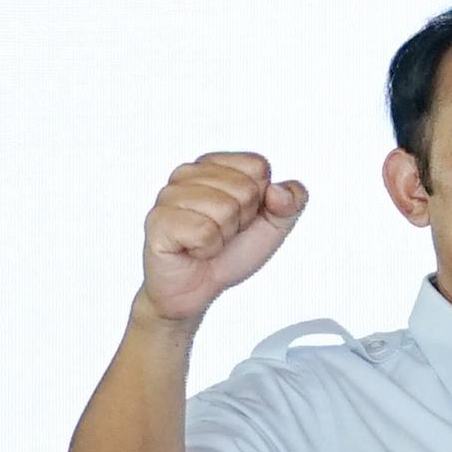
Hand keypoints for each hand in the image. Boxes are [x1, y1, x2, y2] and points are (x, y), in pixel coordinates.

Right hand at [139, 152, 306, 324]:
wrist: (199, 287)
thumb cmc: (231, 251)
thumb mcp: (275, 225)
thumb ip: (293, 201)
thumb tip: (278, 190)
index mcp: (215, 164)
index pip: (258, 166)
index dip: (260, 199)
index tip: (241, 216)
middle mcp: (187, 173)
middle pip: (245, 188)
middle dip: (242, 219)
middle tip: (222, 232)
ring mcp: (168, 195)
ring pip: (225, 209)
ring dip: (224, 235)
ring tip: (207, 241)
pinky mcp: (158, 220)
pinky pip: (204, 232)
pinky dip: (207, 249)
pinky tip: (193, 250)